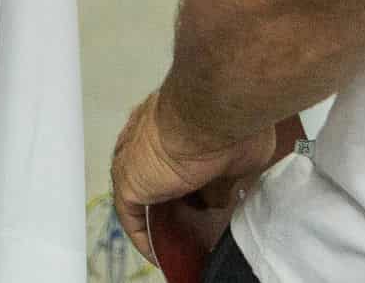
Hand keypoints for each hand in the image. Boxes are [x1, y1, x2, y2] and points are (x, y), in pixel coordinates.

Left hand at [111, 88, 300, 265]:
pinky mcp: (128, 180)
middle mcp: (148, 134)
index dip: (187, 177)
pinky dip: (143, 234)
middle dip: (174, 195)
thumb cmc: (230, 122)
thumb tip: (218, 197)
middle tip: (194, 218)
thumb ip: (223, 177)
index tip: (202, 197)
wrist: (212, 114)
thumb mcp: (236, 156)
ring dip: (159, 213)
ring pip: (143, 191)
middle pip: (156, 173)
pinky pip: (131, 214)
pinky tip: (158, 251)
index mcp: (172, 120)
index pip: (172, 153)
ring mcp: (135, 155)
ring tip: (179, 236)